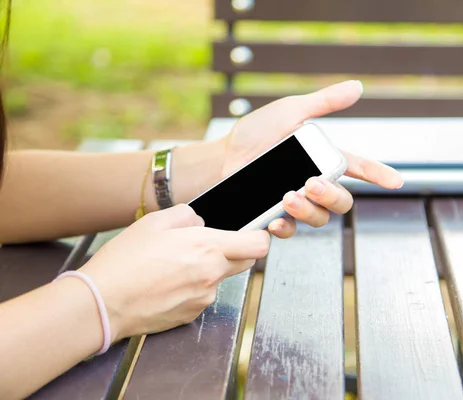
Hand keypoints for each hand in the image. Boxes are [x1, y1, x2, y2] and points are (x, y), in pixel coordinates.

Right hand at [79, 204, 269, 341]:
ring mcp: (204, 298)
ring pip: (221, 279)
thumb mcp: (154, 222)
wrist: (102, 303)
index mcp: (208, 247)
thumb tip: (200, 221)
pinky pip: (204, 296)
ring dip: (209, 270)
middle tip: (206, 246)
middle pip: (246, 262)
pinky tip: (168, 283)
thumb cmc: (125, 261)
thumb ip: (187, 216)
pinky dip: (194, 288)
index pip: (258, 244)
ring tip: (174, 266)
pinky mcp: (192, 314)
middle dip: (235, 252)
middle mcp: (212, 275)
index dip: (259, 236)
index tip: (252, 233)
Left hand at [220, 80, 402, 237]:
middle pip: (342, 201)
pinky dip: (286, 228)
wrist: (218, 160)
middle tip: (312, 184)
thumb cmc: (252, 135)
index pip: (357, 167)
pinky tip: (276, 220)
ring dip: (309, 210)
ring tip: (288, 197)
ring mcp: (296, 203)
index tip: (395, 180)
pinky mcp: (276, 218)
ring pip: (320, 218)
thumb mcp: (288, 113)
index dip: (378, 174)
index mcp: (320, 159)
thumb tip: (357, 87)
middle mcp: (312, 183)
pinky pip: (291, 232)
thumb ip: (322, 103)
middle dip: (332, 196)